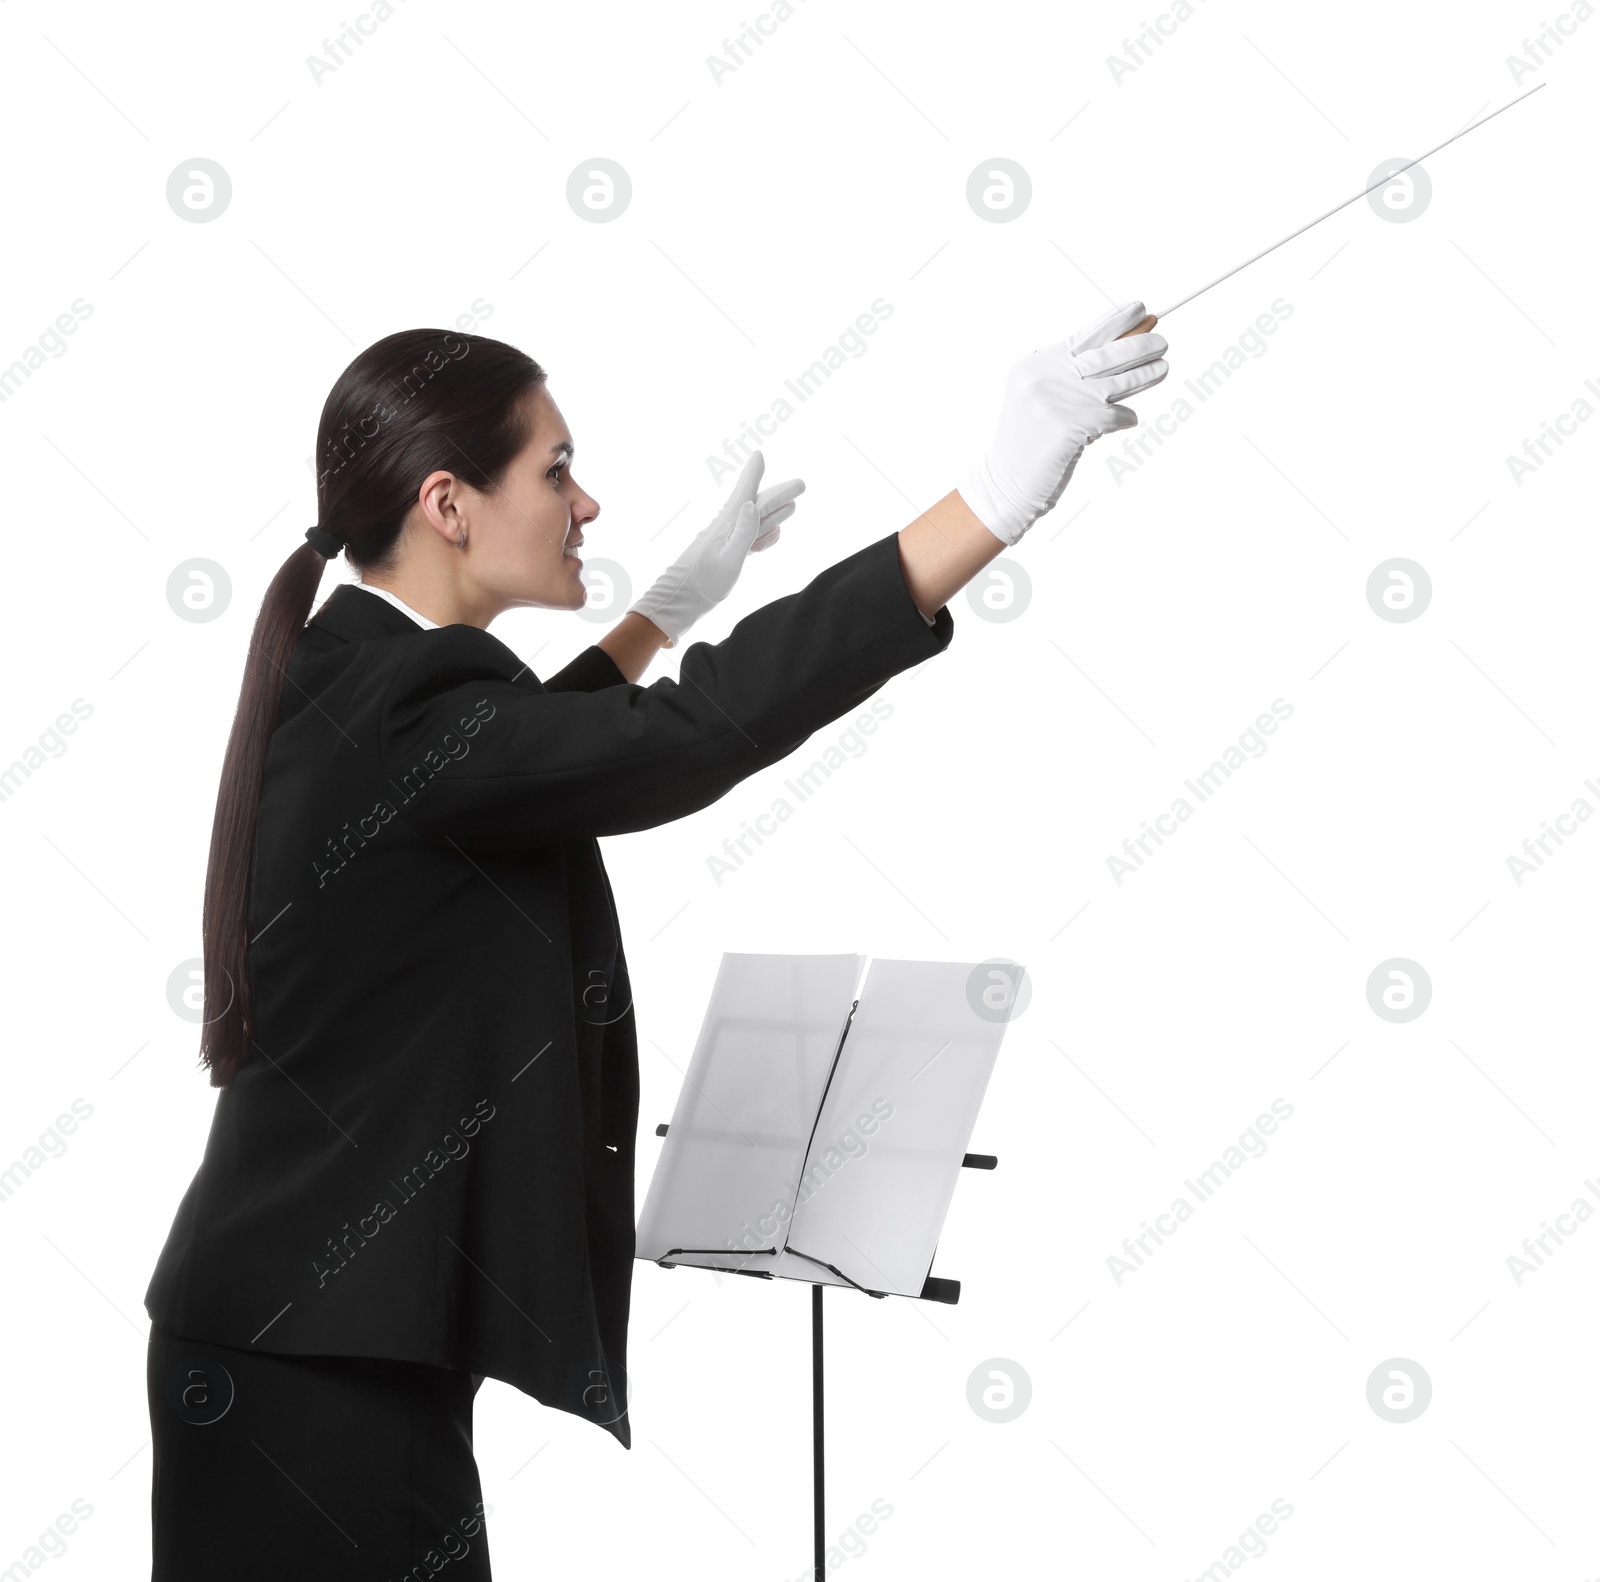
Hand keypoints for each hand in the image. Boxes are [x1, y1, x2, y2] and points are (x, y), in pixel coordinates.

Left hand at [628, 451, 803, 645]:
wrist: (679, 604)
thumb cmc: (702, 585)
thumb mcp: (728, 560)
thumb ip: (743, 532)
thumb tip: (752, 503)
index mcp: (726, 526)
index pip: (744, 495)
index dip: (753, 474)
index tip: (759, 454)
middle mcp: (726, 530)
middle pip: (756, 507)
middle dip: (778, 495)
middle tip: (800, 485)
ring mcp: (725, 543)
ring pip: (755, 524)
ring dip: (775, 515)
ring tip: (792, 507)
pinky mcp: (725, 557)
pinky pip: (749, 541)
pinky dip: (764, 536)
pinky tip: (773, 536)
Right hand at [958, 301, 1168, 545]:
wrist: (1007, 482)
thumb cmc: (1027, 441)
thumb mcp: (1037, 395)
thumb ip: (1068, 373)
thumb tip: (1118, 351)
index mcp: (1038, 363)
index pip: (1086, 335)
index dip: (1117, 320)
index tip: (1140, 309)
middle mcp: (1048, 377)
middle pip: (1107, 354)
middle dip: (1140, 344)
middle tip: (1162, 340)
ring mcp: (1062, 401)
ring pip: (1118, 382)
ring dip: (1146, 374)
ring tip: (1163, 367)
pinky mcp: (1074, 426)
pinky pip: (1115, 417)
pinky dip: (1125, 418)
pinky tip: (1128, 419)